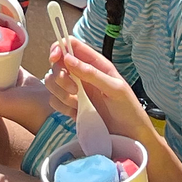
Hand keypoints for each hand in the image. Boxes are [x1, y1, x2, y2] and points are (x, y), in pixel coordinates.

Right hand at [44, 36, 155, 150]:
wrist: (130, 136)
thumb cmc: (128, 109)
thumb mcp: (115, 88)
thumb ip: (92, 73)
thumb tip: (67, 58)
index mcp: (94, 63)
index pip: (70, 45)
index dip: (59, 47)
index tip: (55, 58)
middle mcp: (82, 73)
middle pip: (57, 64)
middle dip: (60, 76)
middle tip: (74, 90)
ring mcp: (74, 90)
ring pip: (52, 82)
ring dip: (60, 92)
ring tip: (76, 103)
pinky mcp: (70, 106)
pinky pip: (54, 101)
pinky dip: (61, 106)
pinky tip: (75, 112)